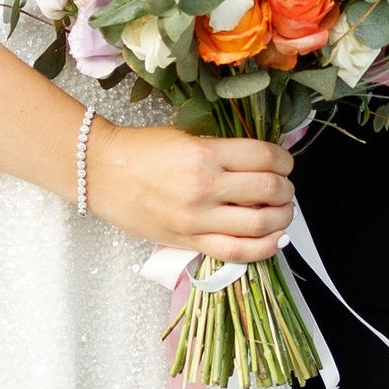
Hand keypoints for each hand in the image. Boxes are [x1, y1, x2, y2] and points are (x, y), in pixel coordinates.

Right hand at [89, 123, 294, 260]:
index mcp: (205, 154)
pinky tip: (275, 238)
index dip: (284, 160)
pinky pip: (238, 252)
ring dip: (282, 217)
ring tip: (282, 211)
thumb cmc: (141, 151)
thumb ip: (224, 149)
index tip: (285, 163)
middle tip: (284, 187)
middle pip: (269, 190)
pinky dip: (265, 247)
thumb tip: (263, 160)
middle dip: (286, 189)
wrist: (102, 173)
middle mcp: (205, 187)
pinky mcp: (190, 241)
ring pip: (261, 224)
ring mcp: (198, 219)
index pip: (265, 157)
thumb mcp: (186, 136)